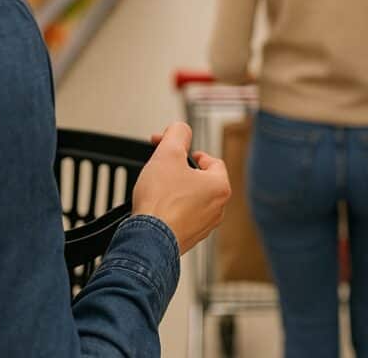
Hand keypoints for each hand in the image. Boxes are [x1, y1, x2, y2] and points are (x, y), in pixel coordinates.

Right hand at [134, 122, 230, 254]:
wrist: (148, 239)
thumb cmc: (161, 201)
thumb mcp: (168, 153)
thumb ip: (177, 133)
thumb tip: (181, 129)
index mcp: (220, 187)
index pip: (212, 161)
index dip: (192, 152)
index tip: (177, 152)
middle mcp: (217, 208)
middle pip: (201, 180)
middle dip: (181, 171)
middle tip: (163, 167)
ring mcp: (204, 226)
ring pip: (192, 199)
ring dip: (176, 190)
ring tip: (158, 187)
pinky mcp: (188, 238)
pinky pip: (182, 216)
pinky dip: (171, 208)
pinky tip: (156, 207)